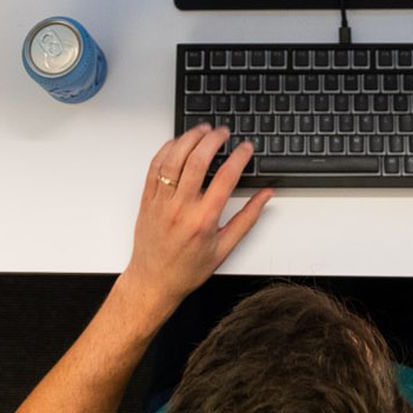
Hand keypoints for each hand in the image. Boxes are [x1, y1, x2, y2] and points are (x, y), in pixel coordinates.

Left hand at [117, 124, 274, 319]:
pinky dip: (167, 150)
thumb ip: (247, 218)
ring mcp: (161, 202)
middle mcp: (181, 208)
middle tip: (224, 133)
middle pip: (198, 161)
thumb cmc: (187, 269)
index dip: (239, 157)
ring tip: (203, 130)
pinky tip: (178, 143)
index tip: (246, 148)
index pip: (226, 178)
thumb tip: (265, 196)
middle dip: (214, 140)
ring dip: (190, 139)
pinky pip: (155, 167)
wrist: (153, 282)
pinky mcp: (147, 199)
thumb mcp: (224, 247)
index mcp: (203, 220)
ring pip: (174, 158)